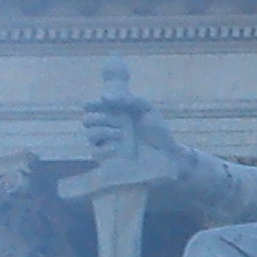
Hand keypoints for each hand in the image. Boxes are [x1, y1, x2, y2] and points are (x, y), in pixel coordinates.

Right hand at [80, 88, 196, 194]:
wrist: (168, 153)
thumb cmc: (158, 130)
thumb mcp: (146, 108)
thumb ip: (127, 99)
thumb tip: (104, 96)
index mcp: (113, 113)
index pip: (93, 107)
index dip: (91, 104)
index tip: (95, 103)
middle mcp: (106, 127)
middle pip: (88, 120)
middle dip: (100, 118)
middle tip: (119, 121)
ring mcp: (106, 144)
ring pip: (90, 135)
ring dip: (103, 131)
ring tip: (121, 133)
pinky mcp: (109, 159)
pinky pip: (96, 153)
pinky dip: (104, 148)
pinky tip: (116, 147)